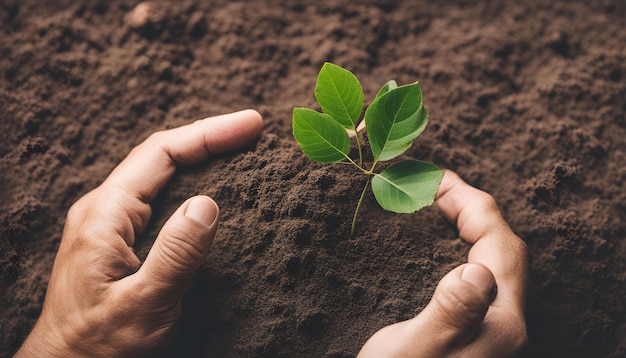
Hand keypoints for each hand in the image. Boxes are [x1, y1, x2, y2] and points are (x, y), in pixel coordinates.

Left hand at [16, 110, 262, 356]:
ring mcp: (110, 223)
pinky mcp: (119, 239)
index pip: (162, 153)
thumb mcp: (144, 303)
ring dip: (201, 156)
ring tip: (239, 148)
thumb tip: (208, 203)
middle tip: (253, 131)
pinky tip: (211, 186)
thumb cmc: (99, 345)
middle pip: (163, 155)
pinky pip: (159, 197)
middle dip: (209, 138)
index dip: (209, 134)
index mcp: (106, 214)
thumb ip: (175, 253)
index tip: (251, 125)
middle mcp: (105, 209)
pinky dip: (191, 181)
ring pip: (162, 174)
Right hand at [358, 170, 527, 356]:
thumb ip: (452, 313)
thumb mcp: (416, 352)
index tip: (433, 180)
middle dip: (473, 208)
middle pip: (504, 248)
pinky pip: (479, 273)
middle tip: (432, 186)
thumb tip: (478, 270)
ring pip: (495, 260)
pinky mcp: (475, 330)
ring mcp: (491, 326)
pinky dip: (463, 245)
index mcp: (498, 320)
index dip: (471, 205)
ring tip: (437, 204)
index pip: (499, 244)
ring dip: (472, 224)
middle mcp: (503, 321)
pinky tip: (440, 245)